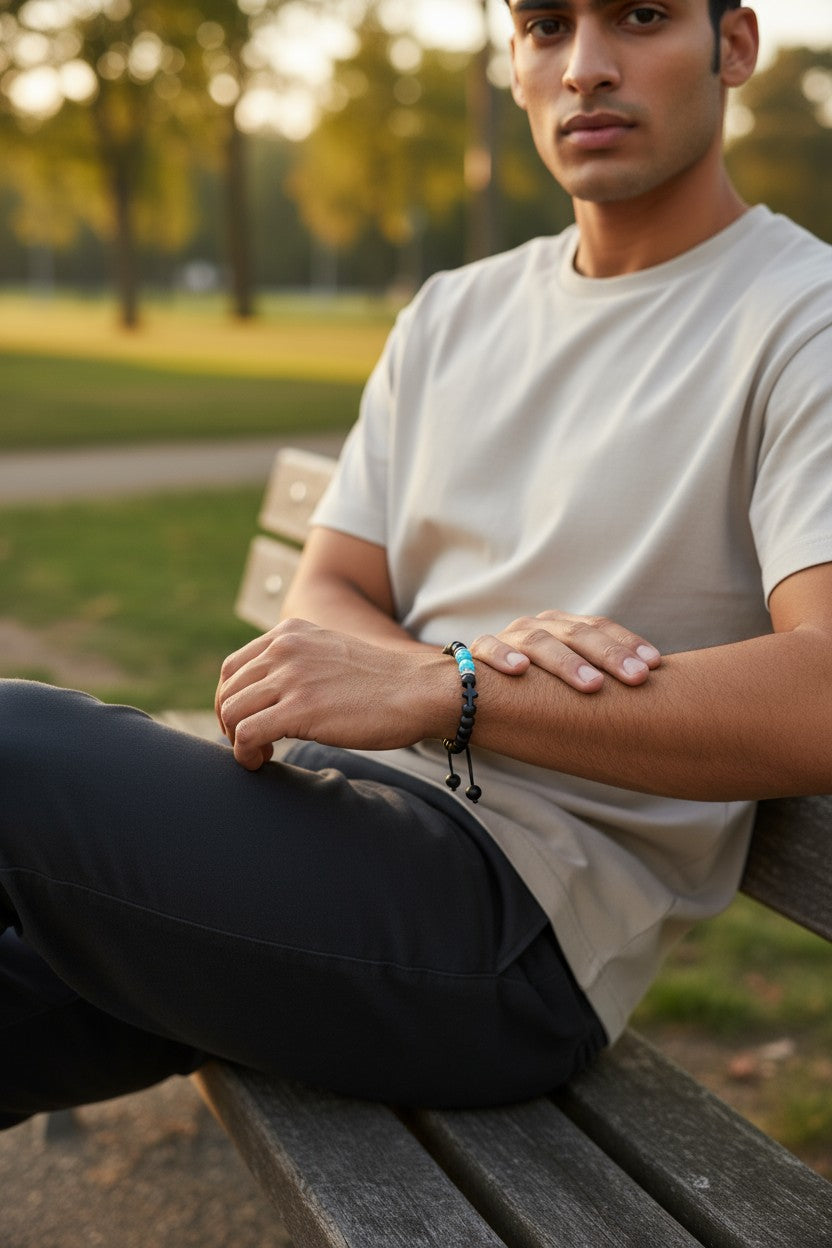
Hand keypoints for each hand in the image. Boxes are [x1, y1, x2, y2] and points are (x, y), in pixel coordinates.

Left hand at [215, 618, 452, 769]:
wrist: (419, 691)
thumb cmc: (383, 683)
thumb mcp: (331, 655)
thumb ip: (299, 664)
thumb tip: (271, 696)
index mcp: (290, 633)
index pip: (234, 667)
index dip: (231, 701)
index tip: (247, 723)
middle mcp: (285, 648)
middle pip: (228, 691)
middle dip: (231, 723)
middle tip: (253, 744)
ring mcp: (291, 677)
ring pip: (231, 712)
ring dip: (236, 740)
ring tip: (260, 754)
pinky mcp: (298, 708)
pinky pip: (245, 733)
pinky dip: (244, 753)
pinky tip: (261, 761)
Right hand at [471, 610, 660, 691]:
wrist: (473, 690)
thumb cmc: (533, 691)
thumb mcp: (566, 683)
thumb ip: (596, 680)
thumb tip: (650, 694)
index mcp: (564, 627)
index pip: (601, 627)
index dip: (628, 644)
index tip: (654, 666)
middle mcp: (539, 626)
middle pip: (577, 633)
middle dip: (609, 655)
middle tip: (636, 678)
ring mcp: (509, 637)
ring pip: (538, 641)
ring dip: (567, 662)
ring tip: (592, 685)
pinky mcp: (477, 652)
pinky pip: (488, 648)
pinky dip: (502, 656)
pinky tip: (519, 669)